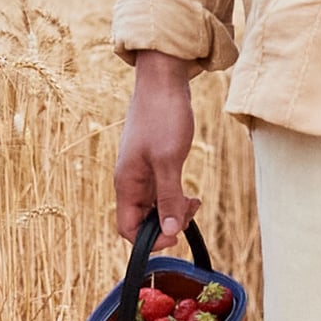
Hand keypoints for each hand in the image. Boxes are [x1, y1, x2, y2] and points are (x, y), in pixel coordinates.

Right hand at [114, 51, 196, 247]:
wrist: (163, 81)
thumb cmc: (162, 116)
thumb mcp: (168, 160)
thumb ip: (168, 197)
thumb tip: (169, 231)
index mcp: (126, 183)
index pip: (127, 229)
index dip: (150, 239)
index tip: (175, 232)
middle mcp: (130, 181)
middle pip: (142, 221)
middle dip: (167, 223)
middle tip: (189, 210)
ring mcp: (142, 172)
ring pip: (154, 207)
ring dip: (174, 211)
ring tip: (194, 201)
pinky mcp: (154, 163)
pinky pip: (161, 192)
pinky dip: (176, 197)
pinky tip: (191, 194)